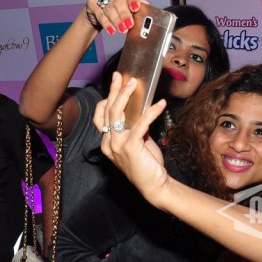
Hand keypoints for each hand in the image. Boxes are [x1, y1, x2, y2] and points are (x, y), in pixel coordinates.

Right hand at [84, 0, 141, 34]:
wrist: (102, 6)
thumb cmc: (121, 1)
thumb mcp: (131, 0)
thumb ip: (138, 2)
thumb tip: (145, 6)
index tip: (135, 9)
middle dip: (124, 13)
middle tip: (129, 24)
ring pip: (109, 7)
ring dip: (116, 20)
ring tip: (122, 29)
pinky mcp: (90, 0)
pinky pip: (100, 13)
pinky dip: (106, 23)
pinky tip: (112, 30)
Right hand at [94, 72, 169, 204]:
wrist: (154, 186)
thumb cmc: (147, 165)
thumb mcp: (138, 143)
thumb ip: (135, 128)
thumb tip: (141, 111)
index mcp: (107, 142)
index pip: (101, 116)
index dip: (108, 99)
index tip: (117, 85)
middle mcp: (108, 143)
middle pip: (108, 111)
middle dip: (114, 90)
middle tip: (120, 76)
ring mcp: (117, 145)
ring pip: (117, 114)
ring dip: (126, 96)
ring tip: (135, 83)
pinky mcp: (130, 147)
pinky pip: (139, 124)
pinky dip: (151, 112)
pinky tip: (160, 104)